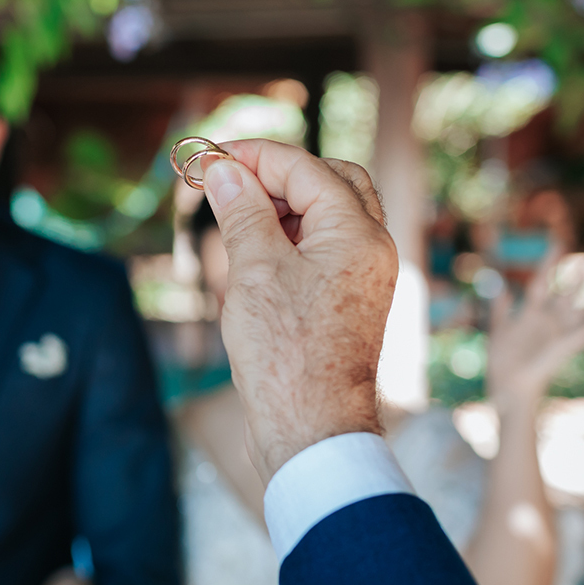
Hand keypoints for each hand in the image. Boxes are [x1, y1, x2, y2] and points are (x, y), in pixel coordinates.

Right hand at [200, 140, 396, 483]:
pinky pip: (326, 248)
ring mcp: (364, 276)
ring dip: (285, 205)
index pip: (305, 168)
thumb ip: (242, 211)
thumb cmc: (286, 354)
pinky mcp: (349, 300)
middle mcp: (372, 248)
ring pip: (330, 215)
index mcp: (358, 233)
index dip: (255, 156)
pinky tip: (255, 253)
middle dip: (279, 174)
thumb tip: (223, 171)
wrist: (311, 428)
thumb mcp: (254, 271)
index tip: (211, 157)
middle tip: (230, 181)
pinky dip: (292, 237)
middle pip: (332, 181)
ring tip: (236, 218)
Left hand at [486, 250, 583, 414]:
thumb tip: (500, 286)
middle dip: (581, 275)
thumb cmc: (500, 363)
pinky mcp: (565, 347)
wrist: (507, 388)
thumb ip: (500, 310)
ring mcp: (558, 333)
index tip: (558, 242)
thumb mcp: (498, 332)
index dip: (549, 263)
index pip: (541, 281)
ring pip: (582, 309)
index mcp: (530, 314)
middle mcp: (548, 321)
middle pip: (568, 292)